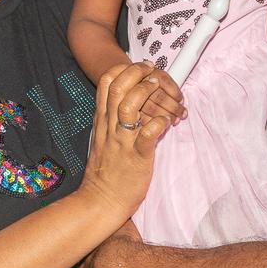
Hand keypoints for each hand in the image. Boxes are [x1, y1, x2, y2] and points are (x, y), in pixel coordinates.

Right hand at [80, 63, 181, 218]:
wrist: (100, 201)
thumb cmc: (105, 171)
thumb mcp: (102, 138)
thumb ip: (111, 119)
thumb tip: (128, 102)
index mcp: (102, 120)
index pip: (105, 83)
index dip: (124, 68)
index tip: (140, 67)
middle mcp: (110, 126)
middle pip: (118, 87)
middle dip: (136, 72)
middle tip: (153, 70)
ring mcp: (123, 141)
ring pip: (129, 106)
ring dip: (146, 92)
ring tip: (159, 89)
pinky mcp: (137, 157)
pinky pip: (147, 134)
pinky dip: (158, 123)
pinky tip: (166, 121)